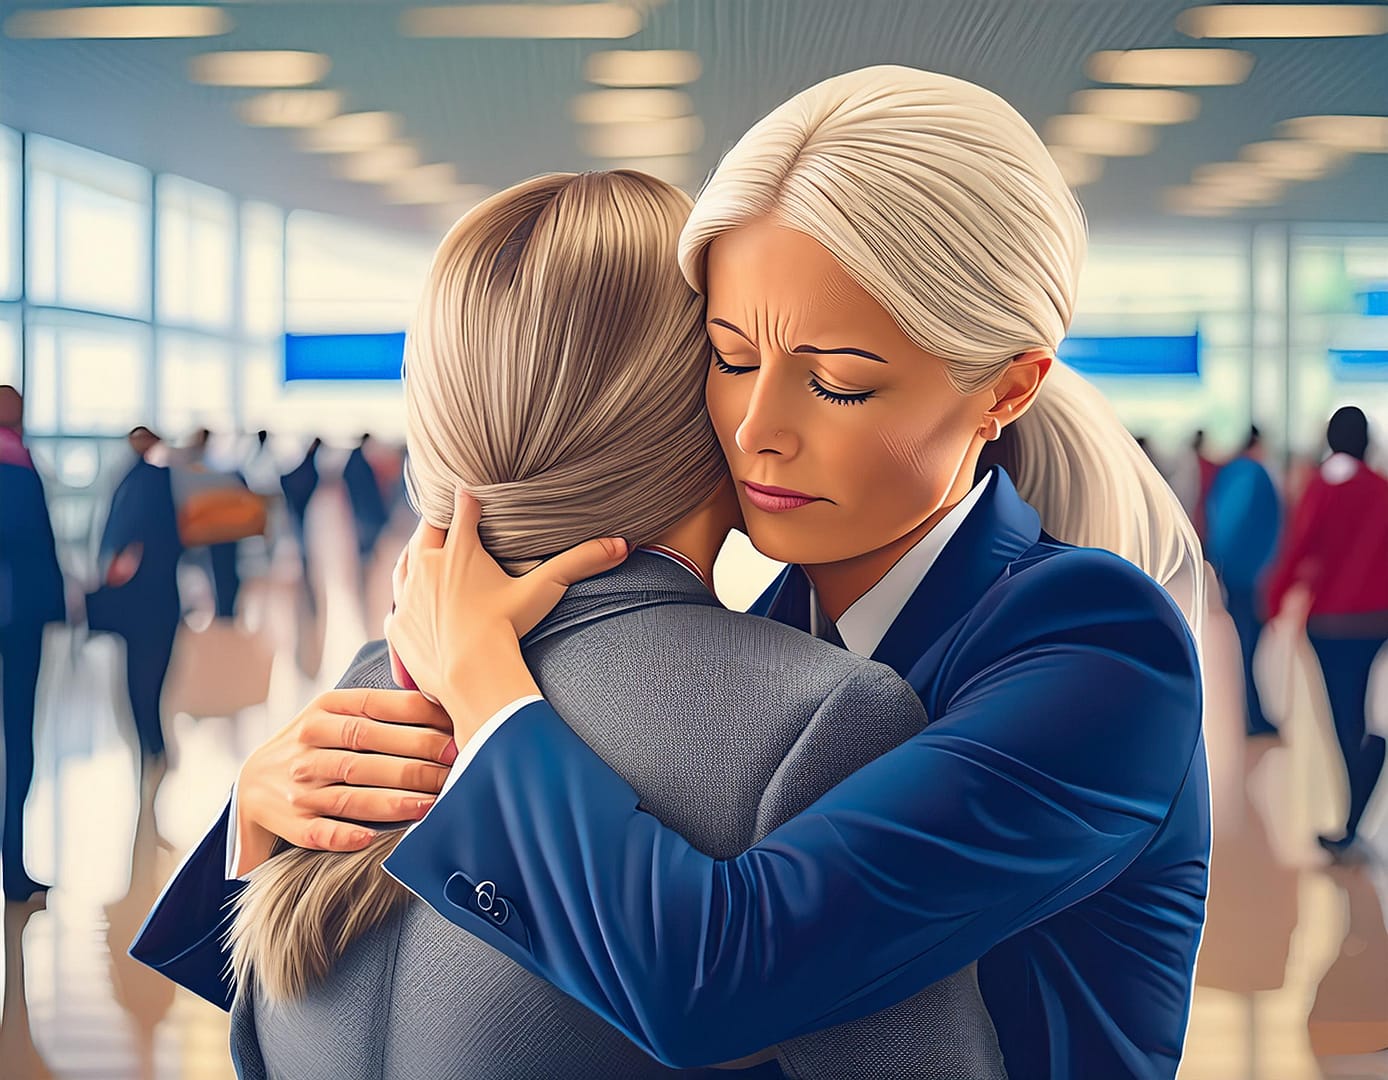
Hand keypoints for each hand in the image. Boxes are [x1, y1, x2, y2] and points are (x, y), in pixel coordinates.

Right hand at [232, 687, 457, 875]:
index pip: (375, 708)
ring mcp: (297, 785)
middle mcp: (308, 744)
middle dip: (416, 759)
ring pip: (349, 792)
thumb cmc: (317, 745)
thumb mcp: (338, 715)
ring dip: (393, 800)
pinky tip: (371, 838)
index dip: (417, 718)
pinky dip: (344, 835)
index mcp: (325, 709)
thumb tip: (445, 705)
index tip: (455, 728)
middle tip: (456, 766)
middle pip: (367, 749)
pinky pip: (318, 831)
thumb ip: (382, 709)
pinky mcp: (290, 822)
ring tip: (432, 803)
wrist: (254, 784)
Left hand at [384, 487, 626, 734]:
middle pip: (426, 531)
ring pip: (403, 564)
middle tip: (444, 522)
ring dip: (414, 557)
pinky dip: (404, 601)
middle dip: (436, 524)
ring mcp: (406, 595)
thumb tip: (622, 544)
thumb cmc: (507, 627)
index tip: (468, 492)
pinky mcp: (397, 624)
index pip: (462, 508)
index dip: (467, 499)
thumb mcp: (543, 591)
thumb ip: (580, 563)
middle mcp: (427, 565)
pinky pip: (395, 606)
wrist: (470, 673)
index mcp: (459, 549)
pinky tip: (410, 603)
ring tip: (422, 555)